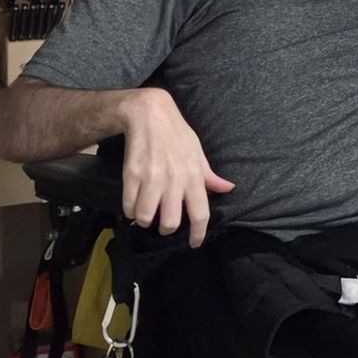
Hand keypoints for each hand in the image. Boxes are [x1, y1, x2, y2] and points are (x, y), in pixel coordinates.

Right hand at [117, 88, 233, 242]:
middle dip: (166, 229)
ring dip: (145, 221)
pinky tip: (134, 204)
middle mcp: (174, 180)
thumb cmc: (177, 134)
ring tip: (146, 215)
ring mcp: (151, 178)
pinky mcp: (131, 175)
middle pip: (170, 222)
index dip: (198, 234)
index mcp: (194, 177)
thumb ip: (210, 176)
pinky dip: (130, 210)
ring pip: (146, 217)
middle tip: (164, 224)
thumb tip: (228, 188)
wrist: (150, 114)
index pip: (200, 214)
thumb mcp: (198, 153)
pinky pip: (129, 205)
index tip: (194, 244)